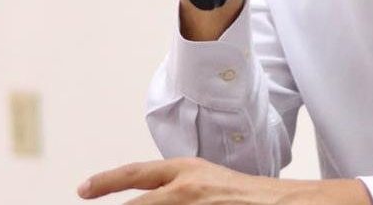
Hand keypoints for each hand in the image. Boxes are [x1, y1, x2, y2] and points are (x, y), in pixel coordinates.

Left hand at [77, 157, 372, 204]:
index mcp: (187, 171)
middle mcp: (183, 188)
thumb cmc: (253, 197)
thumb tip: (154, 197)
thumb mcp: (211, 183)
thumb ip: (182, 189)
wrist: (288, 203)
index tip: (83, 190)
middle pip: (134, 204)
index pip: (136, 173)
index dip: (106, 181)